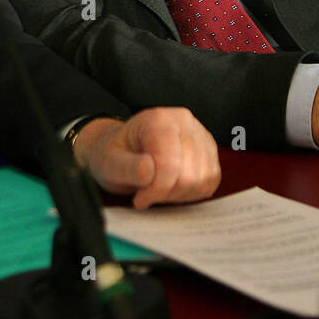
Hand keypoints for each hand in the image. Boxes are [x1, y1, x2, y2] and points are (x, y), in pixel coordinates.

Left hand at [73, 107, 220, 208]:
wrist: (123, 149)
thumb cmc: (115, 154)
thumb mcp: (107, 162)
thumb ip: (125, 167)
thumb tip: (148, 170)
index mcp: (159, 120)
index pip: (170, 164)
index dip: (156, 190)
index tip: (139, 198)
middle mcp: (185, 122)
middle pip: (189, 175)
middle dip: (166, 193)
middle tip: (147, 193)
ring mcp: (200, 135)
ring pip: (203, 180)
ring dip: (179, 194)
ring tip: (158, 188)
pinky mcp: (209, 150)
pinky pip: (211, 181)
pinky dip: (193, 192)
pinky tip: (173, 187)